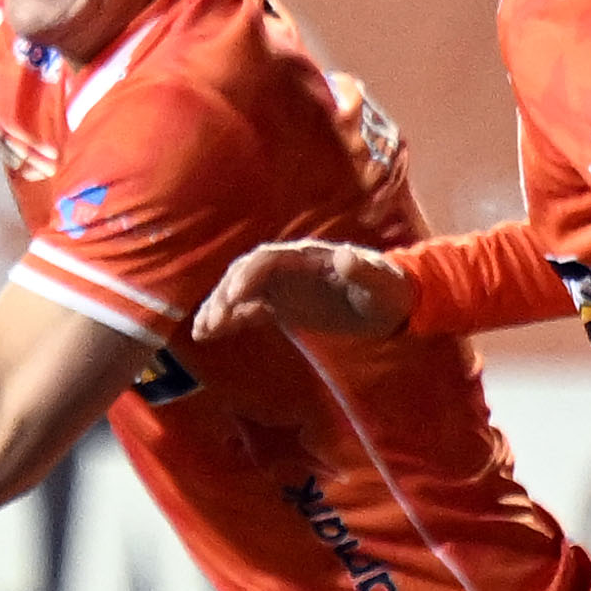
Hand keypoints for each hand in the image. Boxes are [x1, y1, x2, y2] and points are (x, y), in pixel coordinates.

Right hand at [195, 237, 413, 343]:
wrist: (387, 305)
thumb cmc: (386, 290)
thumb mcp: (380, 283)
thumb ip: (362, 270)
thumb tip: (344, 256)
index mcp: (307, 256)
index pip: (269, 259)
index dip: (250, 275)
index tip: (236, 296)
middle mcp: (288, 267)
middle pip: (246, 273)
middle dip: (226, 293)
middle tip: (214, 320)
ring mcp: (281, 286)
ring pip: (240, 291)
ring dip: (220, 307)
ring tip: (203, 331)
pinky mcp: (279, 306)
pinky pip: (246, 310)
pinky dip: (227, 319)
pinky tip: (209, 334)